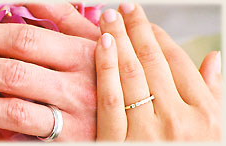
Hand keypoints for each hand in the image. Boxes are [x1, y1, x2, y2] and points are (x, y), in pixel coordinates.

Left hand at [0, 3, 99, 140]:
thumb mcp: (96, 40)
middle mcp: (76, 85)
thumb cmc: (110, 74)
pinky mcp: (64, 143)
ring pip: (11, 110)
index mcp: (82, 53)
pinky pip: (19, 141)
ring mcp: (71, 118)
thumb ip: (63, 17)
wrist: (142, 118)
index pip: (24, 39)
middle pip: (11, 73)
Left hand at [95, 4, 221, 140]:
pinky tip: (102, 44)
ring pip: (131, 73)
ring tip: (109, 19)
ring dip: (119, 40)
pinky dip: (106, 67)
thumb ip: (212, 94)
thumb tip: (213, 57)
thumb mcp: (212, 131)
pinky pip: (111, 98)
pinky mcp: (118, 142)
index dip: (159, 37)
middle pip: (152, 61)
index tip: (145, 22)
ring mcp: (147, 132)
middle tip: (123, 9)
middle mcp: (177, 119)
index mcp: (204, 113)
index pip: (178, 62)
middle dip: (136, 29)